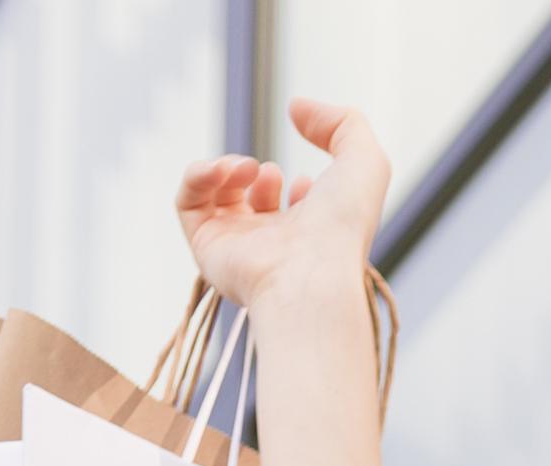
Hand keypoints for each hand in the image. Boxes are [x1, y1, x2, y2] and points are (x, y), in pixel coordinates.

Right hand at [178, 96, 387, 320]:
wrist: (311, 272)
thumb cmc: (342, 227)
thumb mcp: (364, 159)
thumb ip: (342, 121)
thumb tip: (296, 108)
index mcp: (312, 238)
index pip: (297, 215)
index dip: (303, 189)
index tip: (306, 183)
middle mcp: (274, 247)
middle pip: (253, 207)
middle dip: (258, 175)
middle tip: (271, 174)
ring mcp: (238, 248)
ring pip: (216, 199)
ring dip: (229, 167)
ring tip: (249, 169)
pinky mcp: (207, 249)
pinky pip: (187, 202)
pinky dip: (198, 174)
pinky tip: (224, 169)